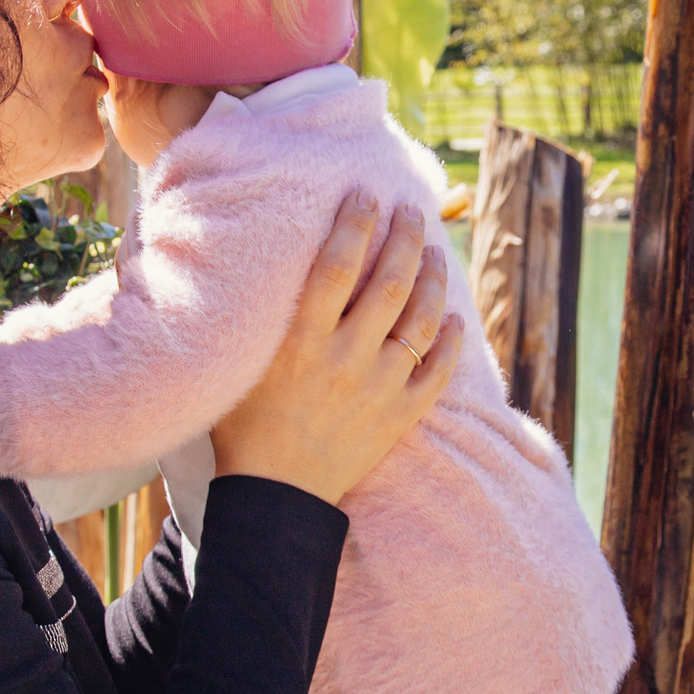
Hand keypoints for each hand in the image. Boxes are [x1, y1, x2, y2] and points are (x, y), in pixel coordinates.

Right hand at [210, 194, 459, 506]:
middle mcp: (345, 359)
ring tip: (434, 254)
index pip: (336, 267)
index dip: (354, 225)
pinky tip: (453, 318)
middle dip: (404, 239)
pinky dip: (450, 342)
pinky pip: (438, 373)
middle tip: (410, 212)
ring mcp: (378, 389)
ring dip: (433, 281)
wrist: (276, 498)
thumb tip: (261, 266)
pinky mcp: (400, 418)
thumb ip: (261, 319)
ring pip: (420, 322)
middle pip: (388, 284)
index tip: (366, 194)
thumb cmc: (244, 428)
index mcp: (302, 342)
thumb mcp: (240, 366)